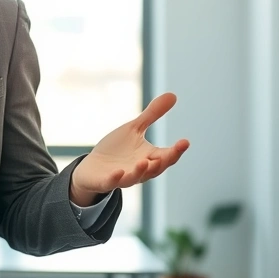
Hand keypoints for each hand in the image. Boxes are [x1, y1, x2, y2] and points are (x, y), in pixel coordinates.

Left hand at [69, 92, 189, 205]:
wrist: (93, 167)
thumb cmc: (117, 148)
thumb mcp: (134, 128)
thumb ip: (152, 115)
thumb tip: (173, 95)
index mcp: (149, 157)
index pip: (167, 156)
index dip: (177, 150)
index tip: (185, 142)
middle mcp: (140, 170)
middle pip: (156, 168)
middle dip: (164, 161)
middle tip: (172, 152)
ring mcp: (124, 177)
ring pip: (136, 177)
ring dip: (141, 171)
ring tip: (144, 162)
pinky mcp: (107, 181)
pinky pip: (113, 182)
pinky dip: (116, 178)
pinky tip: (118, 172)